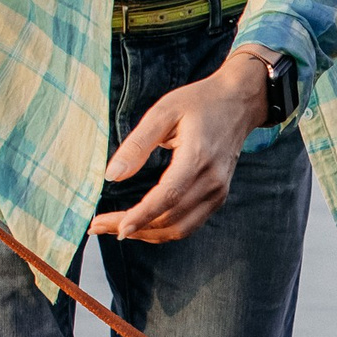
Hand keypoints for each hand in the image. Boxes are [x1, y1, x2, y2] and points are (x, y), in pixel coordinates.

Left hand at [90, 57, 263, 242]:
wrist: (239, 103)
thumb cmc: (199, 102)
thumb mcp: (163, 112)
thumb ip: (137, 144)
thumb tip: (112, 176)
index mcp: (198, 157)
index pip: (169, 196)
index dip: (142, 215)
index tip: (116, 227)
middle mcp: (212, 182)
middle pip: (170, 218)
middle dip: (133, 227)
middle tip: (97, 225)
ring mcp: (218, 193)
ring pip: (179, 229)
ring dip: (146, 234)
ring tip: (115, 228)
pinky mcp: (217, 198)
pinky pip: (188, 224)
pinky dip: (162, 230)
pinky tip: (140, 224)